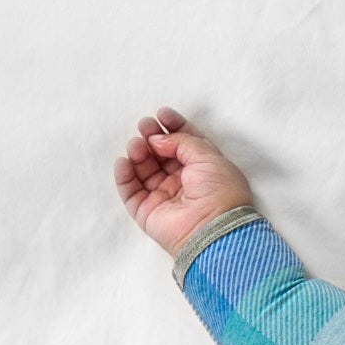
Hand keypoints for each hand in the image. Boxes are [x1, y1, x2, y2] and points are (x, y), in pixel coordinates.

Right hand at [114, 105, 253, 257]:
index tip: (162, 114)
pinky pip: (130, 192)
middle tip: (145, 126)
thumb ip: (182, 141)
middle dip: (152, 137)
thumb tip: (158, 139)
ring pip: (144, 170)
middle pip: (161, 155)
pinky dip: (124, 175)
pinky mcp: (148, 213)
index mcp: (204, 171)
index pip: (185, 145)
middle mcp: (185, 184)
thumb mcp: (209, 157)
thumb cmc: (220, 193)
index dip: (173, 127)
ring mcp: (166, 199)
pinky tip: (124, 161)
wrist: (215, 230)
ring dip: (138, 153)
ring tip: (137, 145)